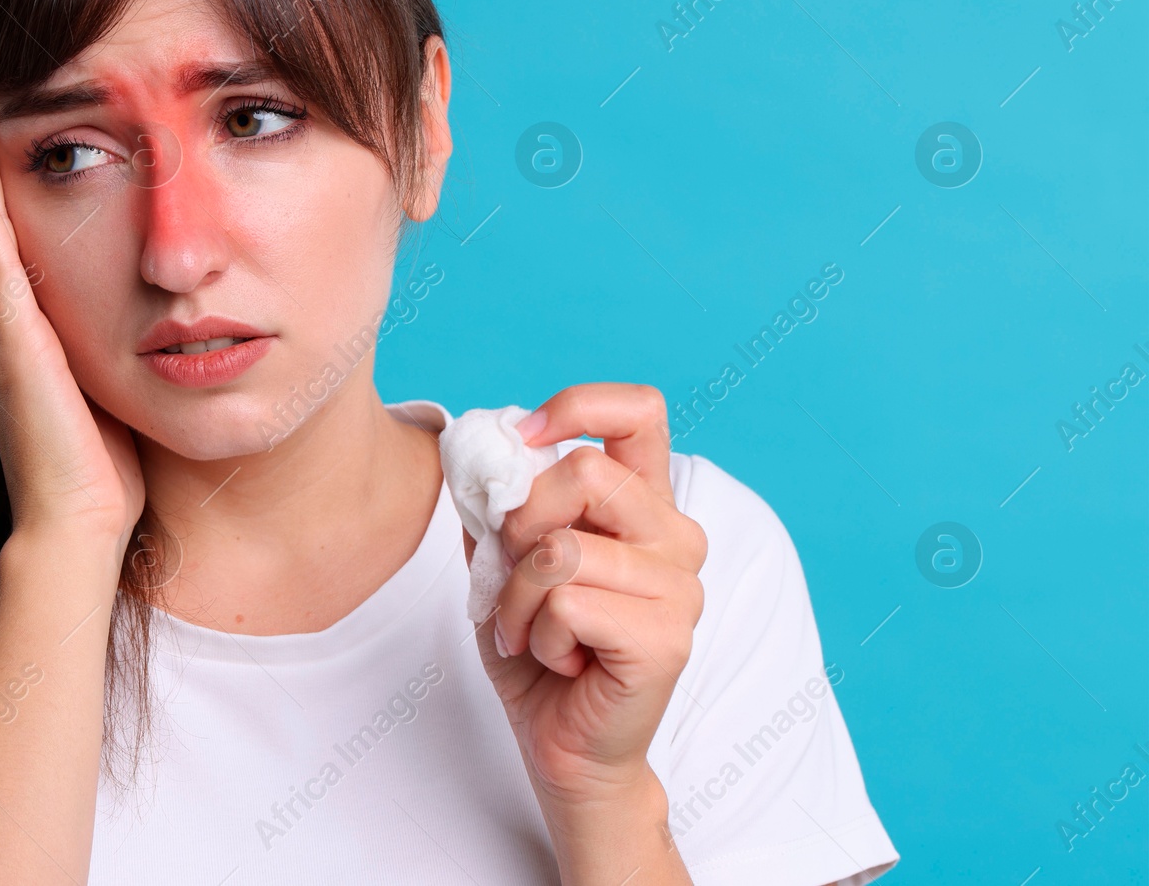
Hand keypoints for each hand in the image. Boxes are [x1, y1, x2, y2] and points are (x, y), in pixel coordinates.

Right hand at [0, 103, 144, 548]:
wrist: (79, 527)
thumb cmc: (102, 470)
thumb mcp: (110, 387)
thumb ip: (112, 349)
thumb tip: (153, 320)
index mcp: (26, 334)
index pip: (10, 244)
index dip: (2, 189)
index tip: (8, 130)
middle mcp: (2, 326)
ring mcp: (0, 334)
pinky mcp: (12, 346)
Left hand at [482, 382, 706, 808]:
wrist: (564, 747)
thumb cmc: (537, 650)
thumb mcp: (504, 562)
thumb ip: (498, 504)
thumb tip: (474, 449)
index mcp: (644, 503)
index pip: (638, 410)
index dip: (575, 407)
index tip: (522, 440)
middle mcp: (675, 535)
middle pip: (584, 471)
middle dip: (519, 522)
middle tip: (511, 575)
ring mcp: (680, 586)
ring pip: (561, 548)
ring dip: (517, 597)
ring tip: (530, 631)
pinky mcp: (666, 636)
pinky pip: (567, 603)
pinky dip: (537, 634)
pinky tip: (559, 659)